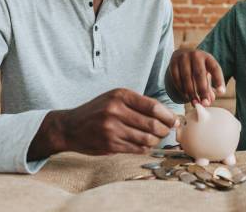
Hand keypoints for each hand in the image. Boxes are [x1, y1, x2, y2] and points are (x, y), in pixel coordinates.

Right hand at [58, 88, 178, 154]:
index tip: (175, 120)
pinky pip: (136, 148)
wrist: (70, 126)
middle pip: (152, 124)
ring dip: (156, 140)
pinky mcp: (110, 144)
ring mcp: (112, 129)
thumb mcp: (115, 98)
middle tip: (168, 131)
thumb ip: (138, 103)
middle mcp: (116, 110)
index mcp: (120, 95)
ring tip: (157, 138)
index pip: (153, 106)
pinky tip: (146, 145)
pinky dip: (145, 148)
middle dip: (165, 129)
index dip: (168, 115)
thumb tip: (166, 114)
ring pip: (146, 138)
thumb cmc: (97, 111)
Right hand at [168, 48, 225, 105]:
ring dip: (190, 92)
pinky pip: (177, 78)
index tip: (221, 93)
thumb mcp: (207, 73)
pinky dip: (181, 89)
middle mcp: (195, 55)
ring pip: (186, 77)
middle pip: (199, 73)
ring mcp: (183, 58)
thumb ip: (209, 87)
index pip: (215, 68)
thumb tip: (208, 101)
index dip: (219, 80)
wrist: (183, 54)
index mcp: (208, 57)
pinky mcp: (173, 63)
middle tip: (205, 103)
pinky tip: (185, 96)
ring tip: (195, 102)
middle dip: (202, 90)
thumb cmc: (199, 67)